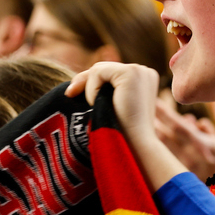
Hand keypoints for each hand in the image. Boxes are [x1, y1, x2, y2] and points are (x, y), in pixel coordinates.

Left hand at [66, 62, 189, 190]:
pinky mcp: (130, 72)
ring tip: (93, 107)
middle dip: (85, 81)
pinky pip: (98, 72)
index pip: (111, 73)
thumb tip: (80, 79)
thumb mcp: (115, 106)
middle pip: (104, 68)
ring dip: (90, 89)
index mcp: (144, 79)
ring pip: (99, 69)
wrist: (134, 146)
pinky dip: (91, 89)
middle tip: (69, 94)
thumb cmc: (122, 133)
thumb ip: (107, 91)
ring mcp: (140, 70)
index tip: (73, 94)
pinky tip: (96, 103)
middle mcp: (145, 71)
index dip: (91, 82)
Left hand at [155, 98, 214, 180]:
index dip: (166, 114)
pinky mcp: (182, 176)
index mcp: (206, 146)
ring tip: (151, 120)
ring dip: (157, 133)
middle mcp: (193, 158)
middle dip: (153, 121)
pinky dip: (165, 145)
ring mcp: (185, 169)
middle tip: (142, 106)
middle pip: (166, 137)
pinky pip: (168, 158)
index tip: (154, 101)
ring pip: (164, 148)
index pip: (181, 127)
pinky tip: (165, 135)